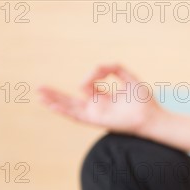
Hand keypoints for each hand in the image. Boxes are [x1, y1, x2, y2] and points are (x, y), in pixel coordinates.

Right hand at [39, 64, 163, 135]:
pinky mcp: (97, 121)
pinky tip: (52, 106)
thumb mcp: (127, 77)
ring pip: (70, 108)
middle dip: (55, 94)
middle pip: (70, 100)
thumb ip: (112, 68)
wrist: (151, 116)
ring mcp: (96, 115)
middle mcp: (97, 107)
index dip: (93, 74)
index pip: (88, 85)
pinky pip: (77, 116)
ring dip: (54, 102)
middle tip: (38, 88)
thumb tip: (96, 69)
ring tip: (38, 95)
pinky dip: (64, 111)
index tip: (102, 70)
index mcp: (103, 98)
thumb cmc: (143, 100)